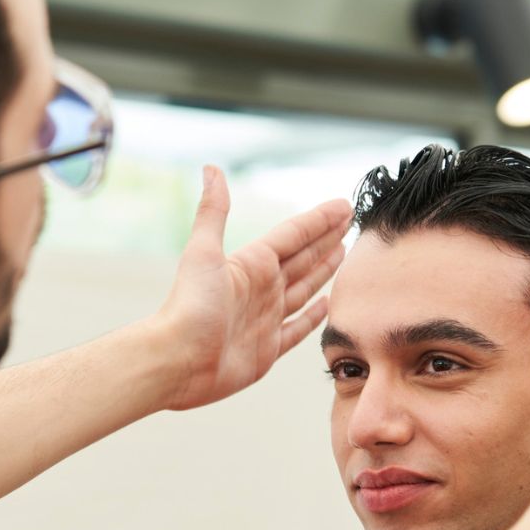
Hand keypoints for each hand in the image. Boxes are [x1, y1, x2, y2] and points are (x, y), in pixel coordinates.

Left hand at [155, 165, 352, 410]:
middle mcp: (261, 288)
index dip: (320, 220)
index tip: (345, 206)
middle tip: (351, 224)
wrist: (178, 360)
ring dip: (324, 271)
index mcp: (251, 264)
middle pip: (303, 258)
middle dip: (326, 240)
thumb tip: (211, 169)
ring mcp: (266, 318)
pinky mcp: (267, 349)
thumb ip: (213, 211)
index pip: (294, 235)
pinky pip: (298, 328)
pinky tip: (327, 303)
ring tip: (344, 254)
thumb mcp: (203, 252)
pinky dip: (314, 317)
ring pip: (304, 289)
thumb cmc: (188, 306)